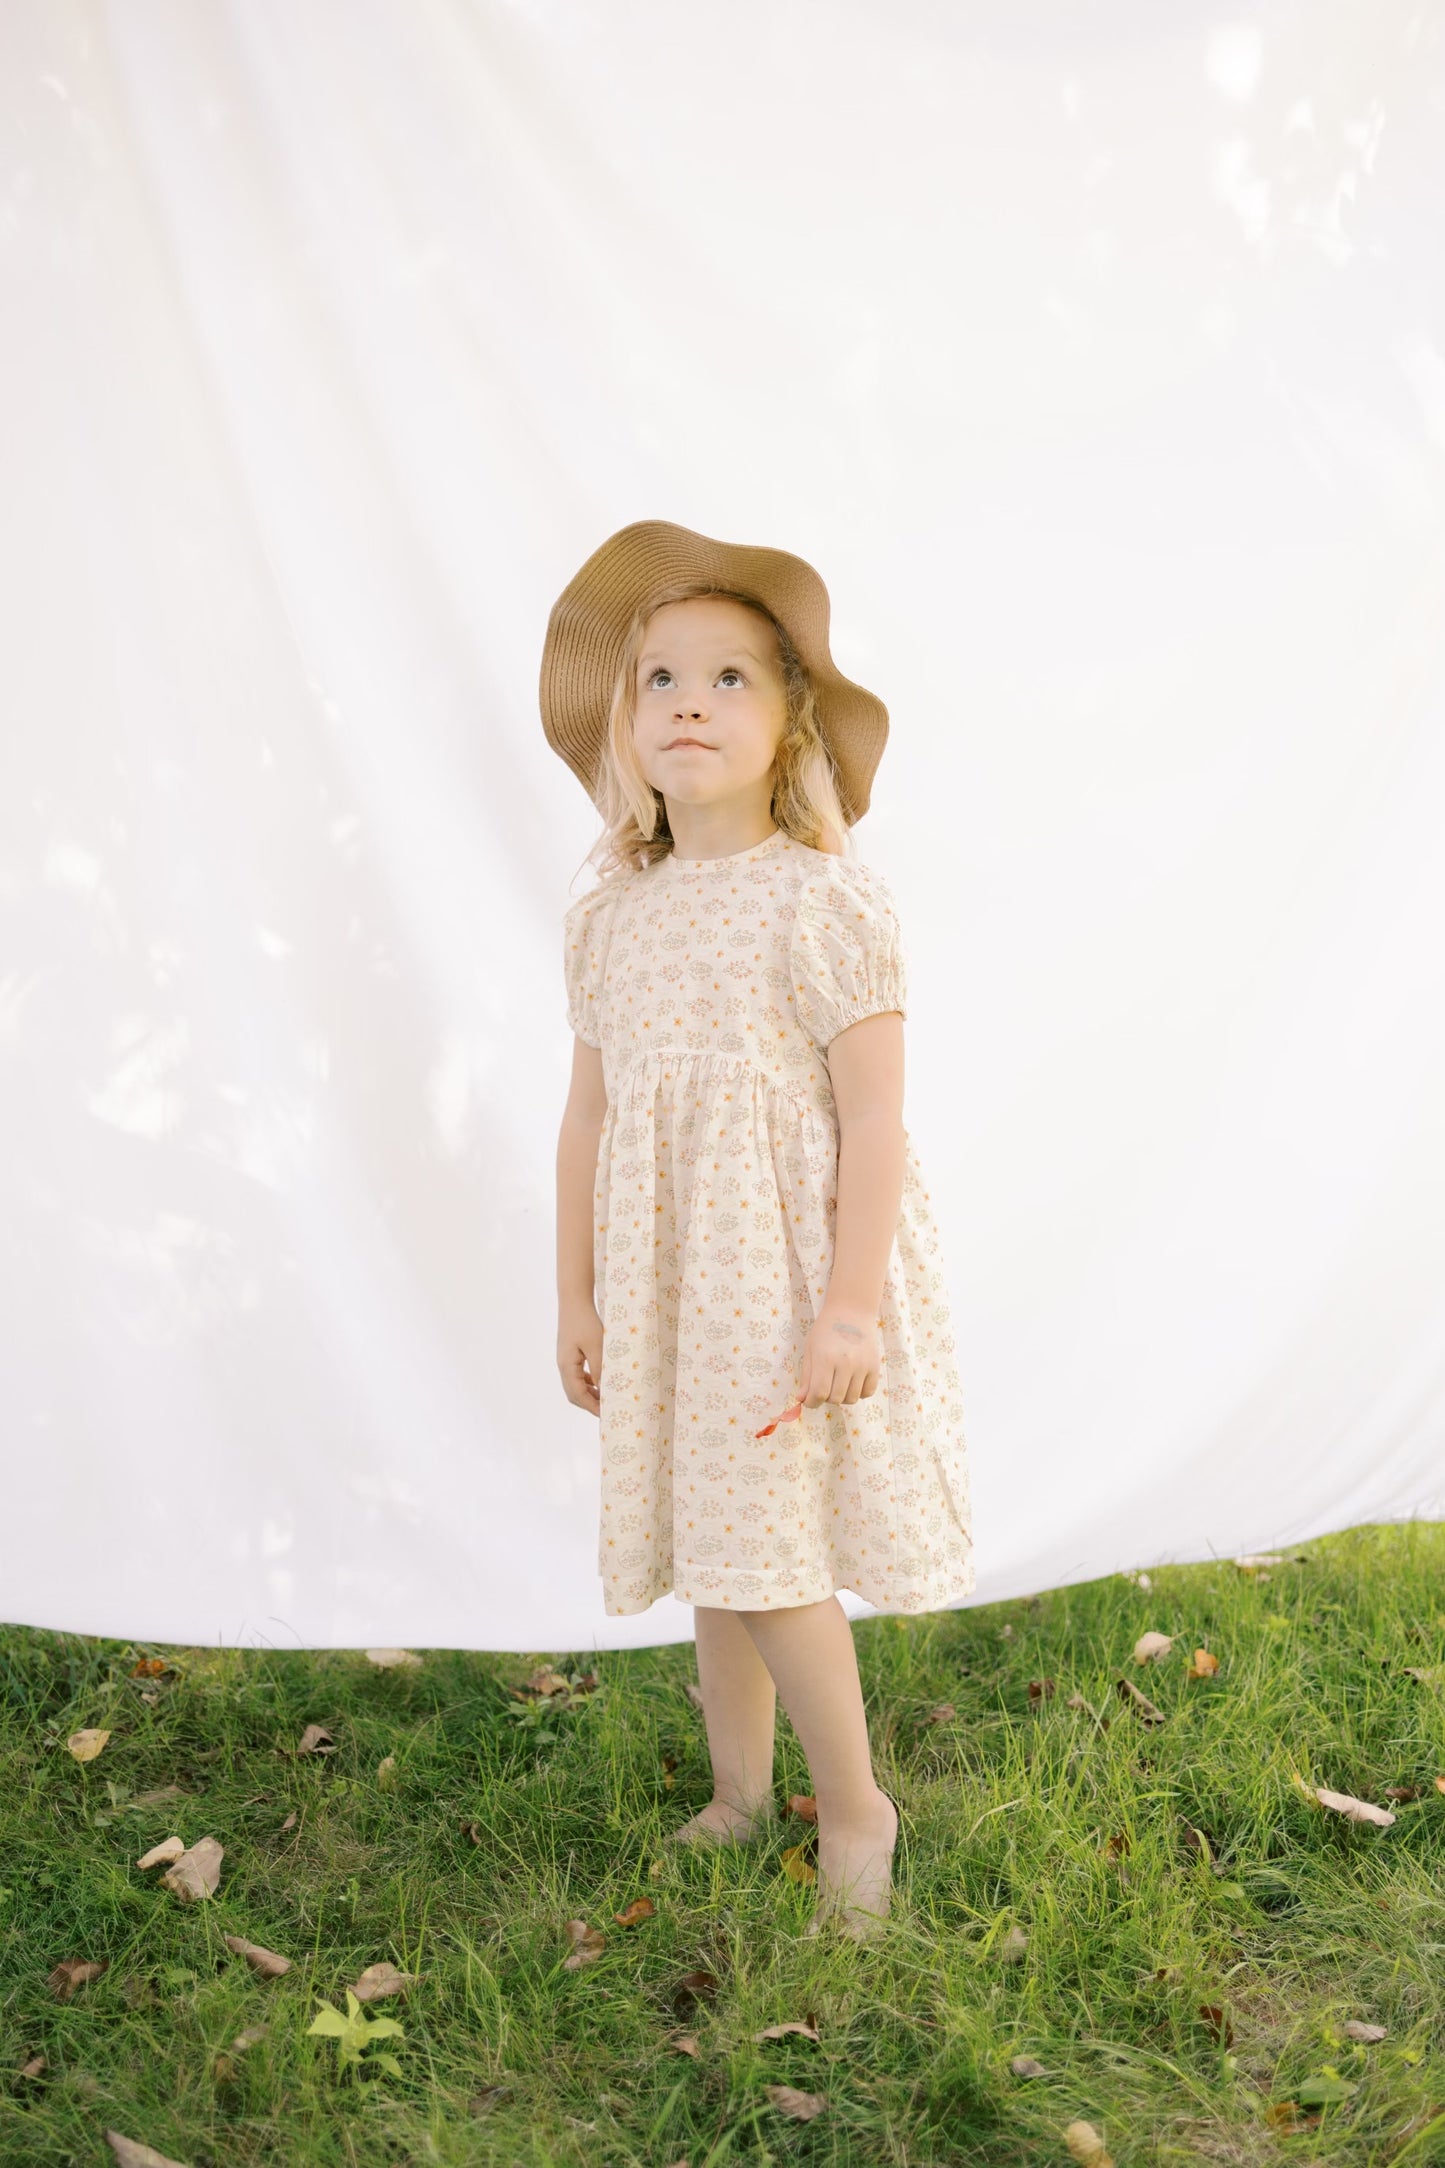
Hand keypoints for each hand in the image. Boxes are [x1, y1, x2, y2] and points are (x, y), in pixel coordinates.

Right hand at [557, 1298, 602, 1416]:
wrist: (574, 1301)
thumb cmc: (585, 1322)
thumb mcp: (597, 1347)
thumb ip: (600, 1370)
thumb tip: (605, 1391)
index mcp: (566, 1366)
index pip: (578, 1395)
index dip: (592, 1408)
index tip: (606, 1416)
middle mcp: (563, 1366)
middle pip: (574, 1394)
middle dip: (590, 1404)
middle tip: (607, 1411)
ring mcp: (566, 1360)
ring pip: (576, 1385)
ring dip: (590, 1394)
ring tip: (607, 1399)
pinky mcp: (571, 1354)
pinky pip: (578, 1375)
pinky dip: (589, 1382)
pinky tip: (601, 1382)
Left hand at [798, 1301, 881, 1409]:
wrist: (851, 1311)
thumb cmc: (826, 1330)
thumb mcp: (810, 1349)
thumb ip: (807, 1376)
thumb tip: (802, 1400)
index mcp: (825, 1358)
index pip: (819, 1393)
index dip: (812, 1402)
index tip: (809, 1401)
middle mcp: (846, 1363)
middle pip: (836, 1399)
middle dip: (826, 1398)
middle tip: (824, 1387)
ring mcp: (862, 1365)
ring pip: (852, 1398)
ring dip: (842, 1397)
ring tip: (837, 1384)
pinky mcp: (875, 1366)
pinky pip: (867, 1392)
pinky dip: (859, 1393)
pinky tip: (852, 1382)